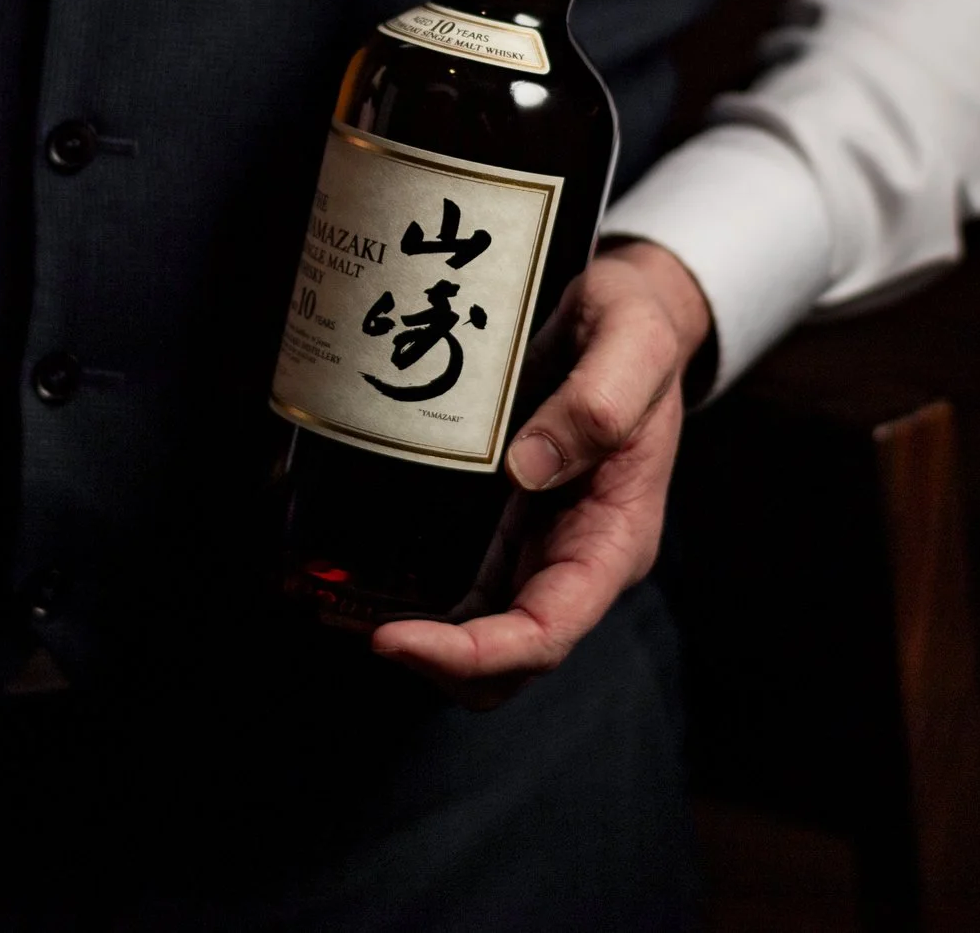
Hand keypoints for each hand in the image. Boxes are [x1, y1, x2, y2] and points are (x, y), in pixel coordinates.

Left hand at [371, 239, 710, 708]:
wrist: (633, 315)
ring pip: (482, 637)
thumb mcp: (632, 344)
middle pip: (509, 658)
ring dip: (421, 645)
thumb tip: (526, 467)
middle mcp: (578, 560)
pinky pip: (465, 592)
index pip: (547, 632)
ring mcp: (543, 549)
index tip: (394, 638)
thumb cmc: (638, 328)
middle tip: (355, 628)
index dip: (472, 653)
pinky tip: (361, 584)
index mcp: (616, 538)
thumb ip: (596, 404)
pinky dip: (420, 604)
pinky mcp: (510, 529)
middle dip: (437, 663)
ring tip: (341, 617)